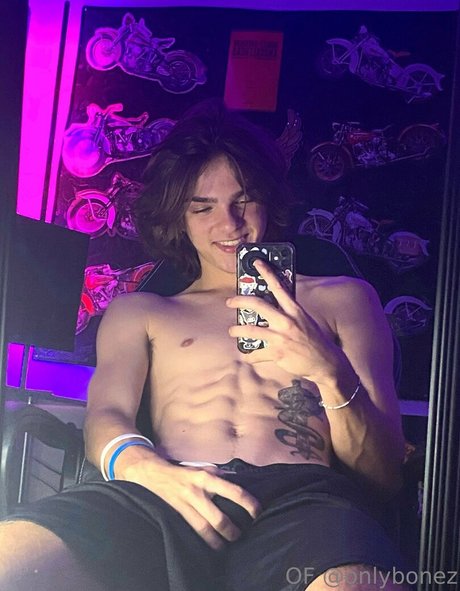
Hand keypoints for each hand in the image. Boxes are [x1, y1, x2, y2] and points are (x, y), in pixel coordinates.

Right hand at [124, 458, 260, 549]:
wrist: (153, 474)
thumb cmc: (183, 472)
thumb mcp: (202, 468)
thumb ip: (219, 476)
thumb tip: (238, 481)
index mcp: (207, 477)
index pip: (234, 491)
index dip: (248, 503)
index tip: (257, 512)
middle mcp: (197, 492)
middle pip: (219, 518)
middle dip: (232, 531)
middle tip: (241, 535)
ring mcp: (186, 504)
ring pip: (205, 529)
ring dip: (218, 540)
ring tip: (226, 544)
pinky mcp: (177, 513)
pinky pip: (192, 530)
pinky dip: (203, 539)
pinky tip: (211, 544)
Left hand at [227, 259, 351, 385]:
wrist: (325, 362)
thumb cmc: (313, 340)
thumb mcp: (304, 320)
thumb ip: (288, 313)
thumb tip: (270, 308)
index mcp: (295, 310)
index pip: (279, 287)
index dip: (266, 273)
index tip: (256, 263)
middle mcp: (287, 321)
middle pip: (258, 305)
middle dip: (240, 301)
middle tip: (230, 302)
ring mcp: (281, 337)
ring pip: (251, 330)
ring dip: (237, 330)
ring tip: (232, 331)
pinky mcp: (278, 353)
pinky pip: (256, 354)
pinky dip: (250, 356)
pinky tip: (248, 356)